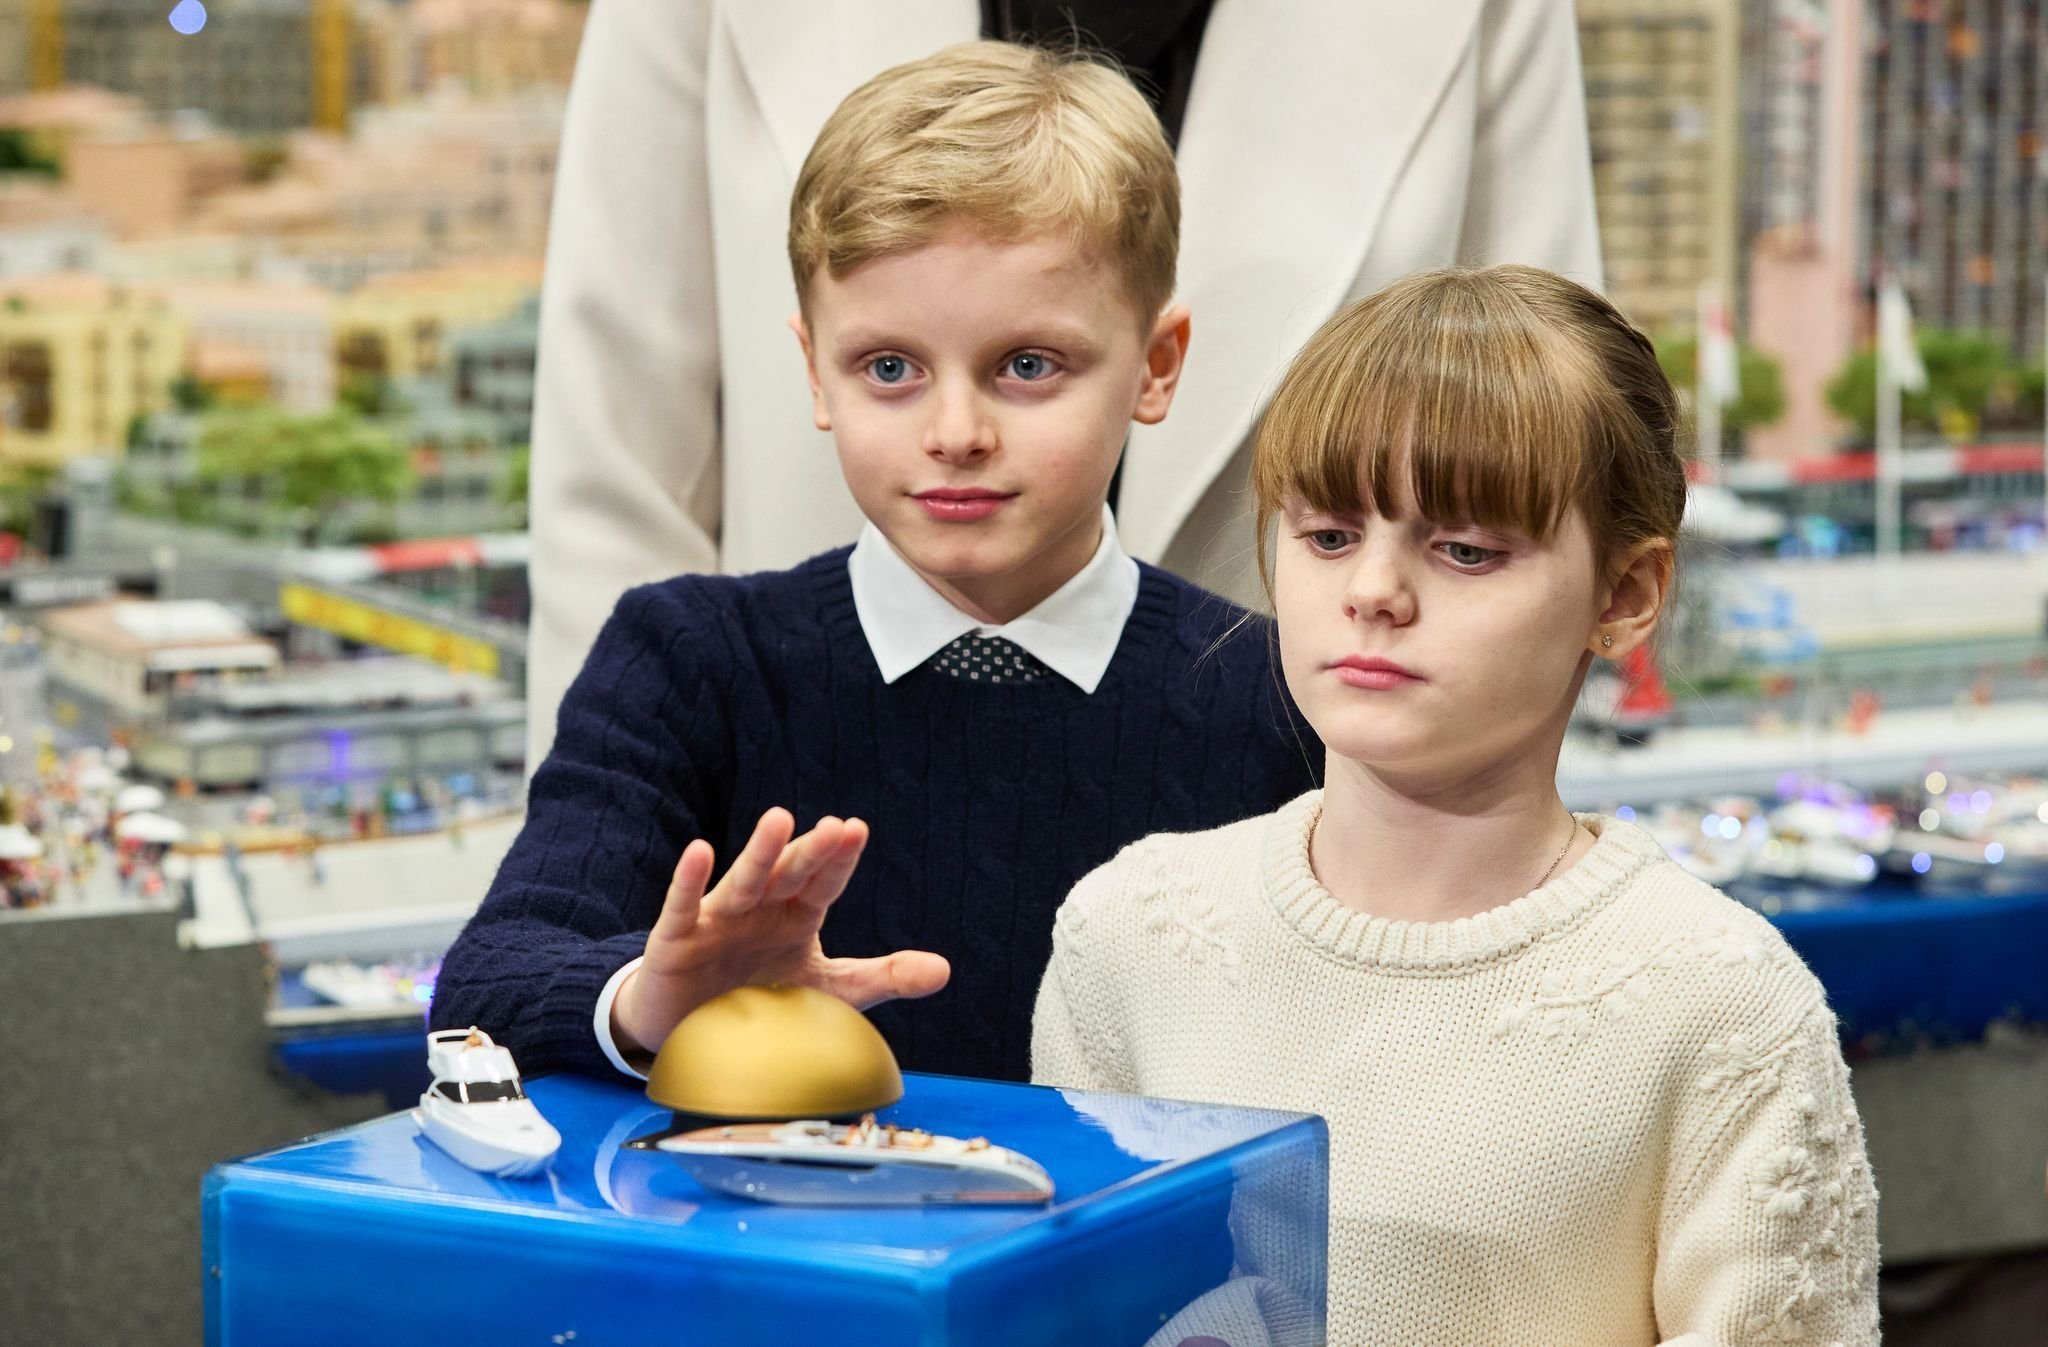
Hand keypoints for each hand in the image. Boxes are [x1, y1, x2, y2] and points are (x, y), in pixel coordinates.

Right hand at [609, 807, 950, 1056]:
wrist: (693, 1031)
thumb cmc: (764, 998)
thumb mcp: (830, 989)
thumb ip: (883, 976)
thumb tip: (944, 970)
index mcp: (797, 914)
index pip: (824, 882)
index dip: (838, 859)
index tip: (855, 830)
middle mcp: (761, 908)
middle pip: (790, 875)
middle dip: (812, 852)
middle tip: (836, 828)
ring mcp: (718, 920)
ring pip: (744, 881)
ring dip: (762, 853)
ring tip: (779, 819)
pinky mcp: (677, 940)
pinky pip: (683, 907)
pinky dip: (690, 880)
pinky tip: (700, 851)